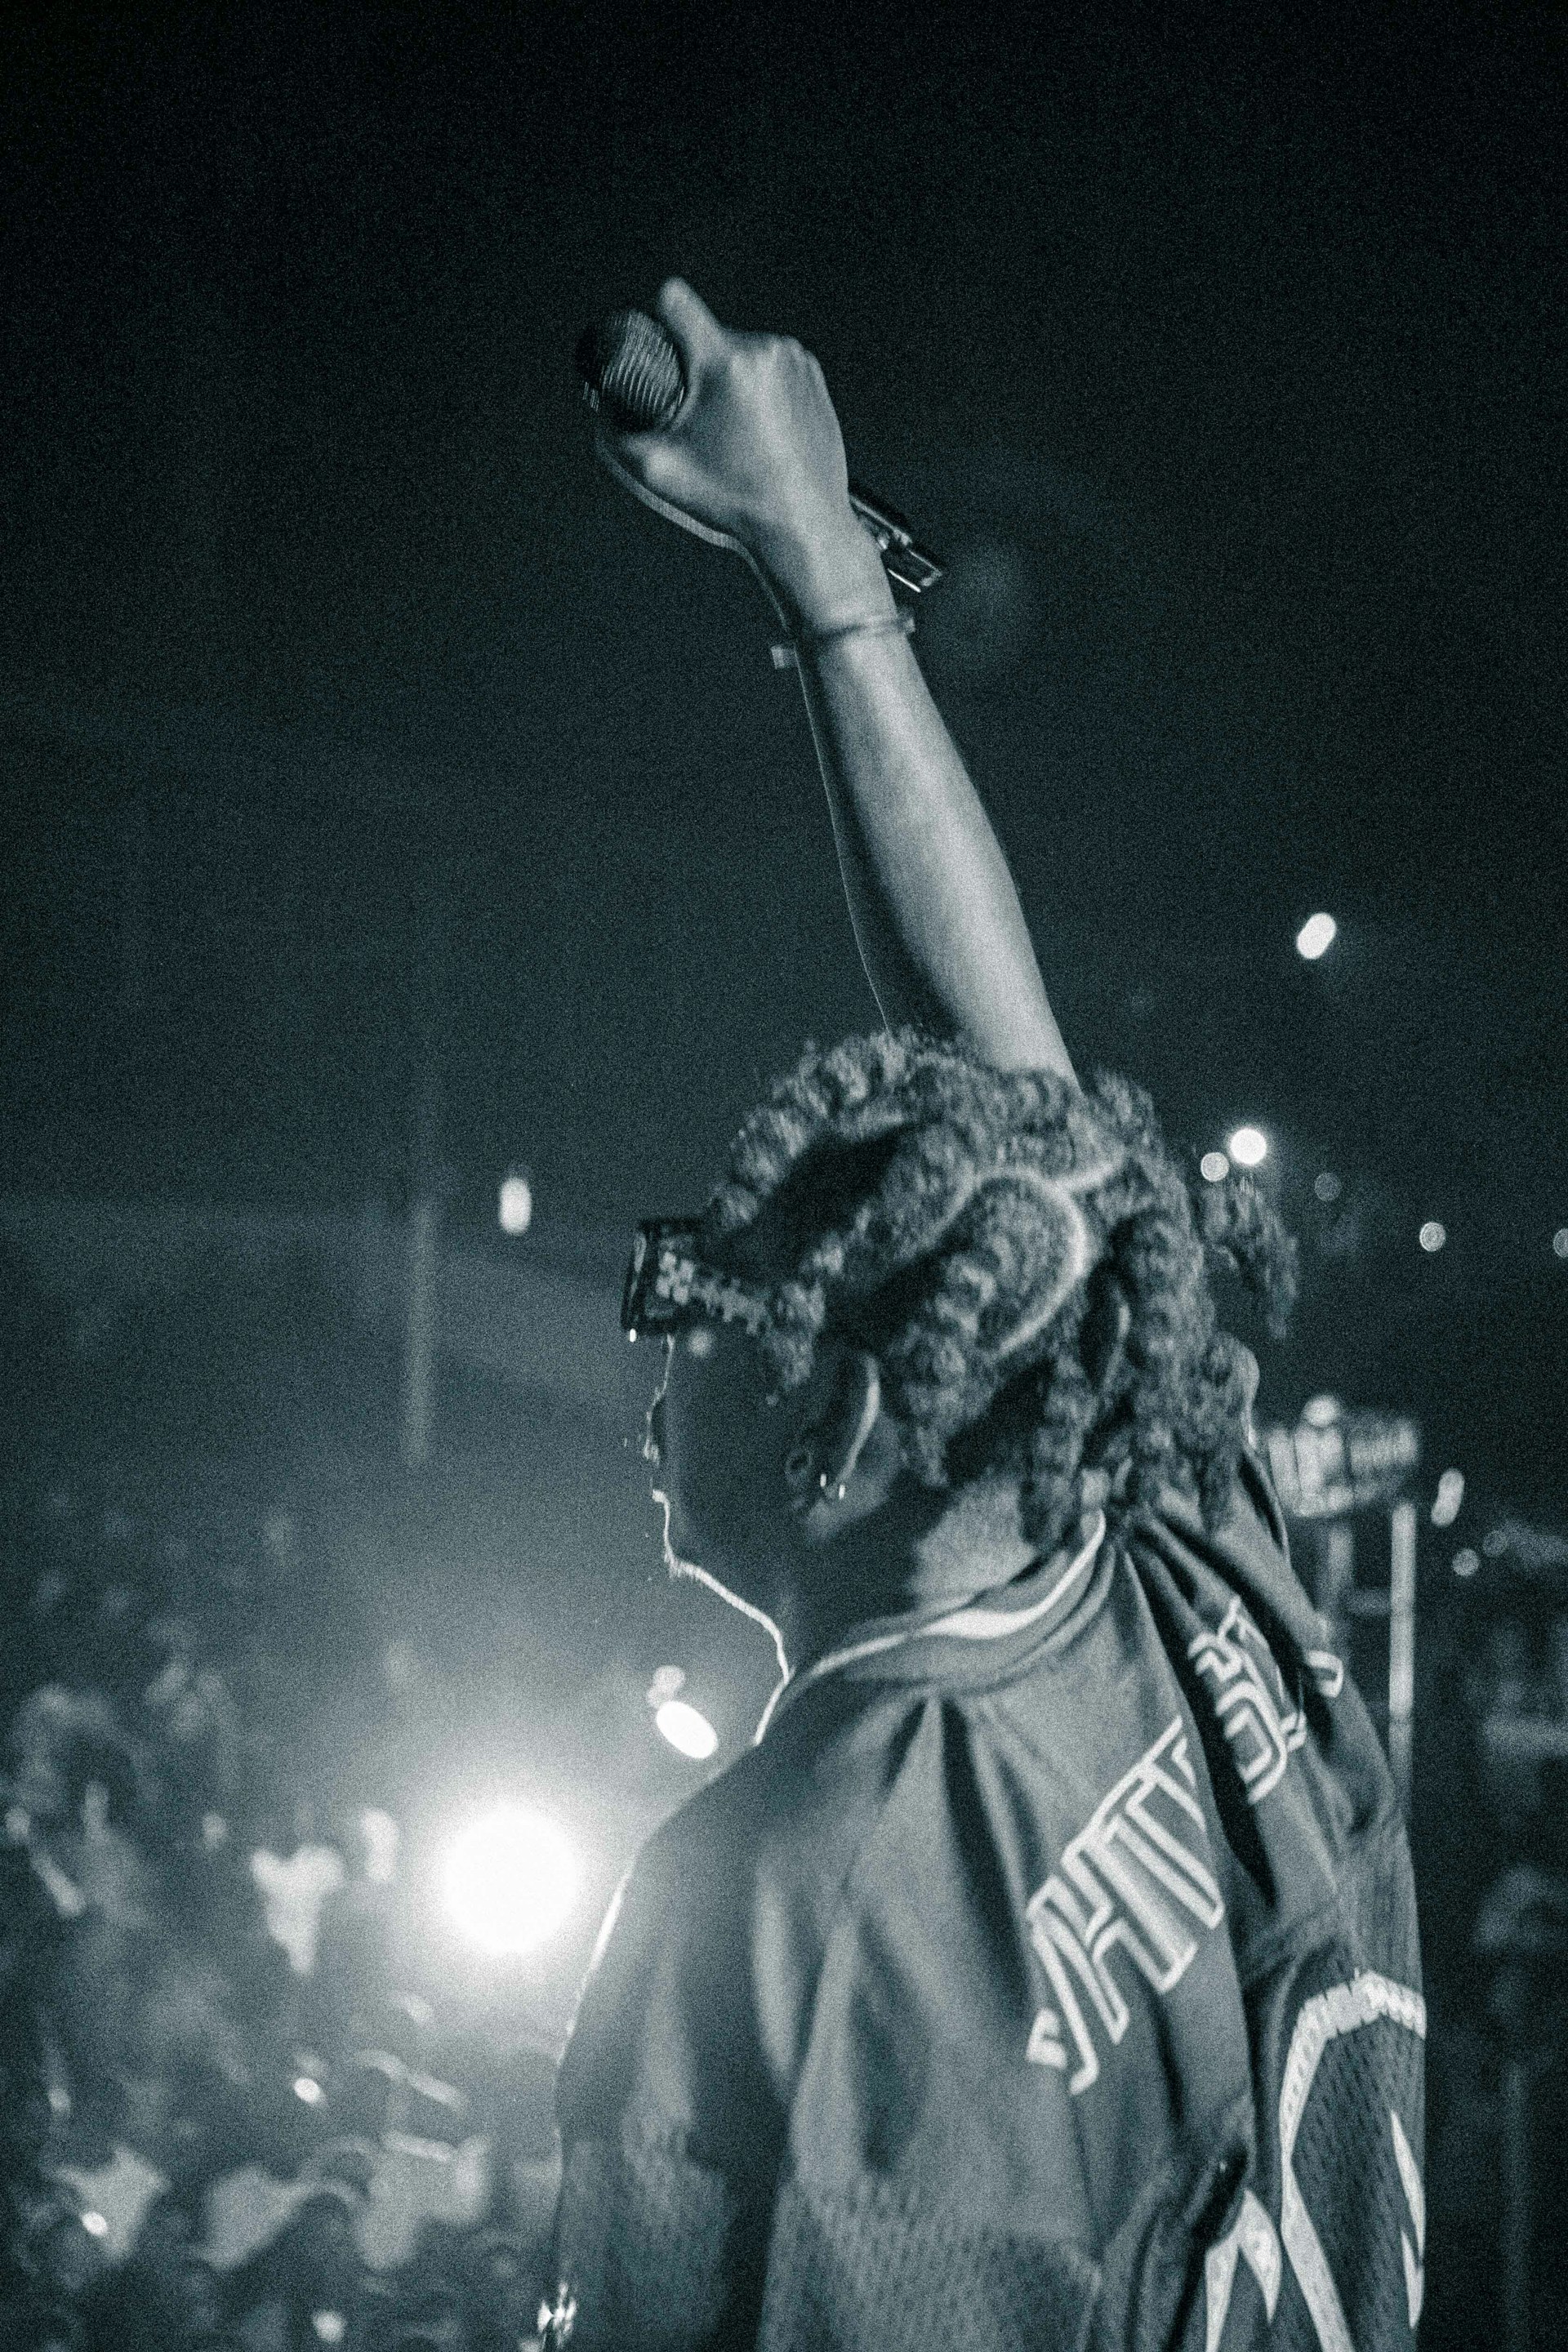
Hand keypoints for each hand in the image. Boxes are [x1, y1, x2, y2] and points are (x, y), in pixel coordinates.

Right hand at [595, 280, 891, 626]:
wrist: (802, 525)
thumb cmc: (736, 502)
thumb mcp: (657, 471)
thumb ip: (614, 435)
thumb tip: (602, 408)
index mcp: (725, 364)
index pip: (675, 301)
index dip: (656, 318)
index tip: (657, 346)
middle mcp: (764, 351)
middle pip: (707, 335)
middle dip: (695, 368)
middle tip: (700, 419)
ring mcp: (793, 360)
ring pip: (739, 351)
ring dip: (728, 379)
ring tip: (734, 432)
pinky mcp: (811, 374)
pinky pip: (769, 366)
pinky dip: (758, 389)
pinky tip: (760, 430)